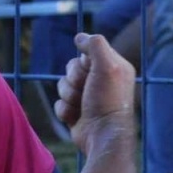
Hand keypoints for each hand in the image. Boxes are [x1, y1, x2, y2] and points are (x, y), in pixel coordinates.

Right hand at [54, 33, 136, 147]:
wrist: (102, 135)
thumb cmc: (107, 100)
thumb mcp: (107, 65)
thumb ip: (95, 44)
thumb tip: (79, 37)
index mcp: (113, 67)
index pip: (86, 53)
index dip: (84, 62)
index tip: (92, 71)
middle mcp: (101, 81)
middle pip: (71, 68)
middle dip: (73, 79)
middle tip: (86, 89)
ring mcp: (87, 97)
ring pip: (62, 85)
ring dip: (68, 95)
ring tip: (82, 106)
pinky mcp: (76, 112)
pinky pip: (59, 103)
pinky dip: (65, 109)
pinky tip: (76, 117)